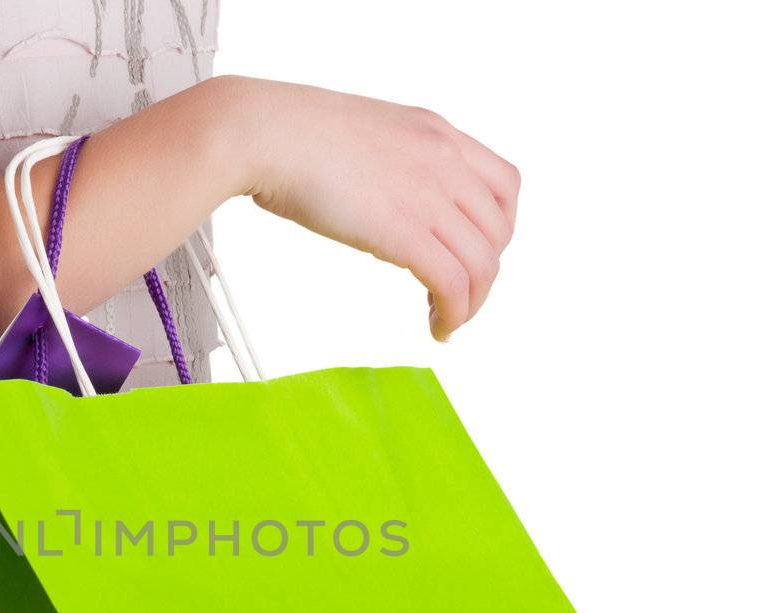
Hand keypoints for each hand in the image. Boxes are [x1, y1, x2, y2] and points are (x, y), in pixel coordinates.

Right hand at [217, 77, 519, 339]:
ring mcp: (428, 195)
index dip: (498, 230)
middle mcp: (444, 160)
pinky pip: (453, 283)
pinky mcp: (404, 232)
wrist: (264, 133)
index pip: (504, 186)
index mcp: (436, 131)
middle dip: (484, 273)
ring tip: (447, 321)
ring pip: (483, 264)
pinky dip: (454, 314)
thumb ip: (393, 162)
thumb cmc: (290, 133)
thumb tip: (390, 198)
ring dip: (472, 303)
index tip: (473, 253)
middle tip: (458, 297)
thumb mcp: (366, 134)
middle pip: (498, 232)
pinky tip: (437, 326)